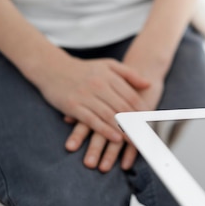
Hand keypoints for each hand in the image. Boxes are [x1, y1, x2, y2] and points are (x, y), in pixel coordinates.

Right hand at [64, 35, 168, 171]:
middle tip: (148, 135)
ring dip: (124, 129)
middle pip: (123, 107)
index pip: (131, 96)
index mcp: (110, 76)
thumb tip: (149, 84)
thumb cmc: (85, 68)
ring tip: (136, 140)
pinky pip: (92, 120)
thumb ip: (129, 74)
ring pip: (109, 115)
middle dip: (137, 123)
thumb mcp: (108, 65)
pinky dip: (105, 130)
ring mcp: (86, 96)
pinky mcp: (73, 106)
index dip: (143, 110)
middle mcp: (99, 85)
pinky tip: (116, 138)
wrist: (52, 68)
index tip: (153, 122)